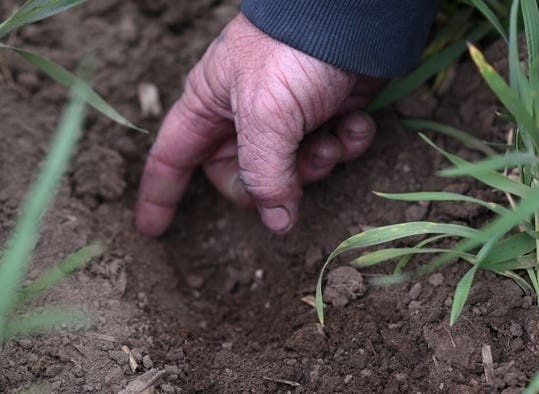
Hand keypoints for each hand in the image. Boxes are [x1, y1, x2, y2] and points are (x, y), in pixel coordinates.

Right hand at [136, 14, 382, 235]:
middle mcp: (244, 118)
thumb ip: (264, 174)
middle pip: (245, 180)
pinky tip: (355, 121)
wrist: (354, 20)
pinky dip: (347, 142)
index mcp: (210, 108)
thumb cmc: (292, 53)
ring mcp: (288, 119)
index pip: (172, 159)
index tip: (151, 230)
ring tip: (331, 136)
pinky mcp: (325, 116)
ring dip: (319, 162)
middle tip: (302, 163)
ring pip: (295, 172)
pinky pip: (332, 150)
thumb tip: (277, 224)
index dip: (160, 195)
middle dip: (278, 183)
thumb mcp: (266, 115)